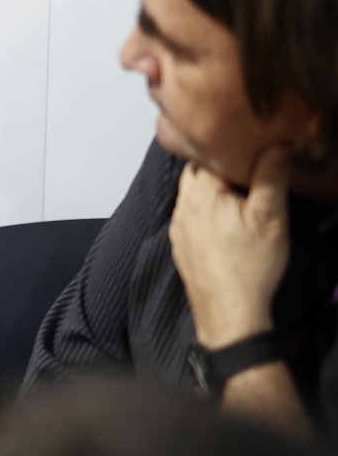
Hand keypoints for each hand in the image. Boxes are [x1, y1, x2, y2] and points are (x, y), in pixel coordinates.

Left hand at [169, 145, 290, 347]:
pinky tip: (226, 214)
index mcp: (199, 194)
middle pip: (195, 172)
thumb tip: (278, 143)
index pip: (206, 154)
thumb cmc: (251, 265)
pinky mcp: (181, 244)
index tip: (250, 142)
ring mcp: (178, 227)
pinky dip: (206, 206)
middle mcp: (181, 207)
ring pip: (191, 193)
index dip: (228, 145)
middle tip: (247, 161)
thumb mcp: (270, 217)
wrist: (229, 313)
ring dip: (211, 185)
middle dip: (218, 163)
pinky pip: (191, 213)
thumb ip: (272, 177)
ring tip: (239, 185)